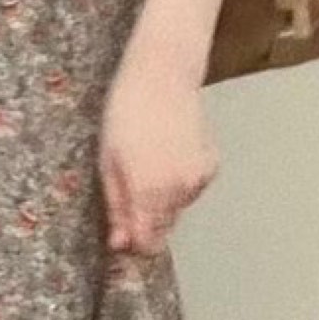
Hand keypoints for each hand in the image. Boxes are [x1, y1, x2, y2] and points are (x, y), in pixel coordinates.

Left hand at [99, 39, 219, 254]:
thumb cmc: (126, 114)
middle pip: (163, 227)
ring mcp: (198, 178)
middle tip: (130, 185)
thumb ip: (117, 208)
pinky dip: (179, 181)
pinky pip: (191, 189)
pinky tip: (168, 154)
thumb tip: (120, 244)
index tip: (124, 234)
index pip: (148, 243)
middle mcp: (179, 190)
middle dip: (145, 218)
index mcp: (148, 191)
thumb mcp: (108, 164)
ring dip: (162, 198)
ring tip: (148, 162)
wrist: (161, 75)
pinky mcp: (210, 166)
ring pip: (177, 208)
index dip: (134, 243)